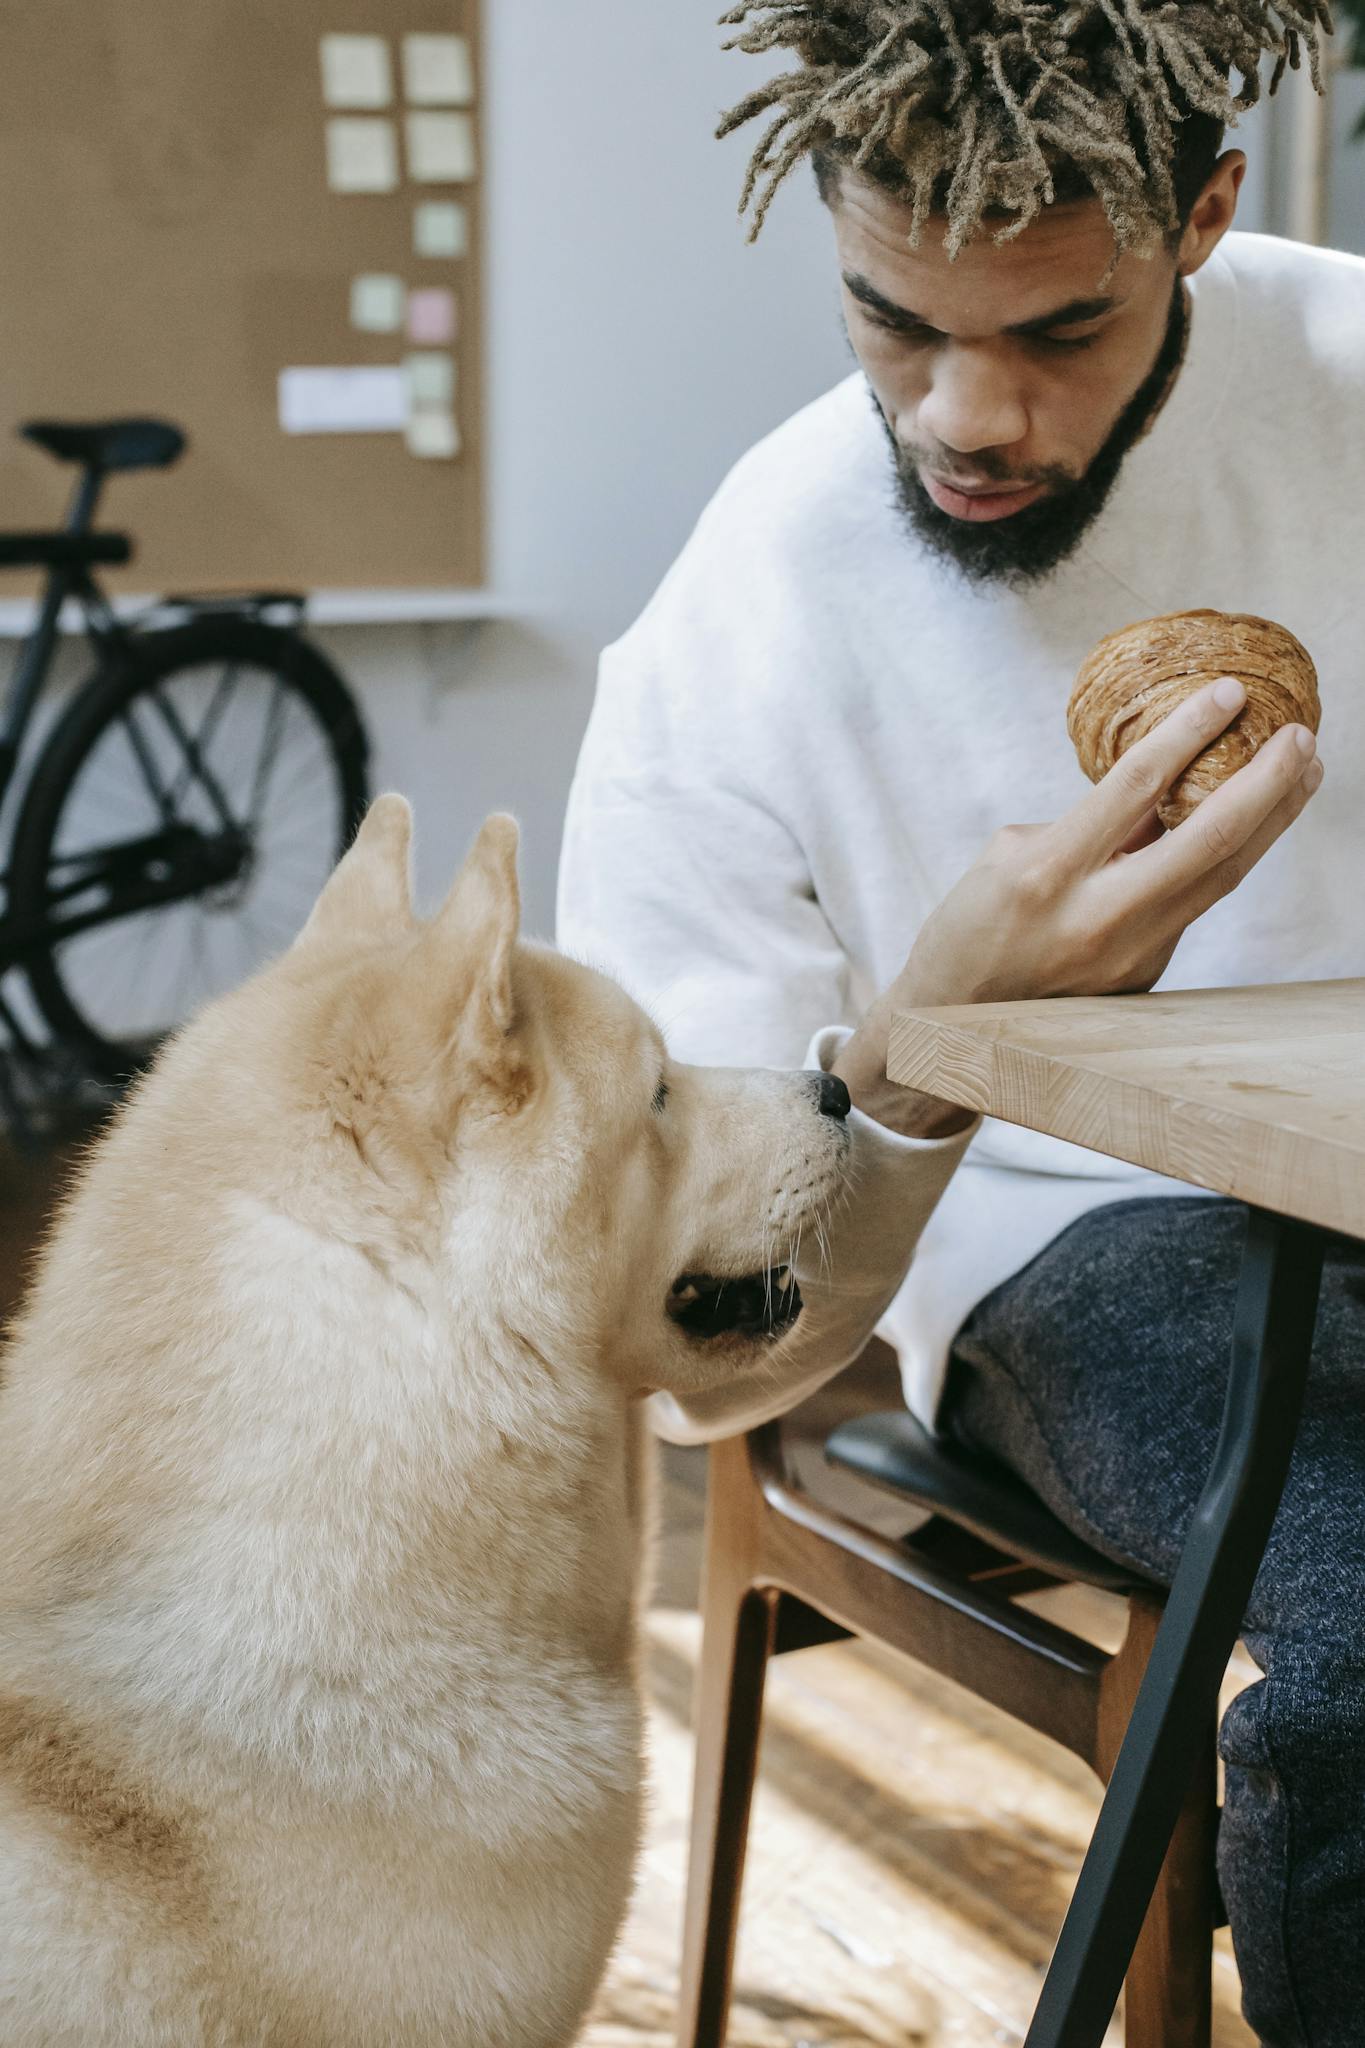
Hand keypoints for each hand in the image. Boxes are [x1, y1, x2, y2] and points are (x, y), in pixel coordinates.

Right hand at [835, 677, 1323, 1136]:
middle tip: (1301, 736)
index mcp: (1048, 873)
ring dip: (1270, 820)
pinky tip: (1245, 825)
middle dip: (1266, 783)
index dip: (1189, 732)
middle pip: (1208, 841)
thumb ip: (1092, 825)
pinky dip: (1223, 857)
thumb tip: (1165, 787)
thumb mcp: (1012, 854)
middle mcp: (1098, 917)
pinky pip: (1192, 903)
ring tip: (1302, 772)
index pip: (1136, 787)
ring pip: (1221, 876)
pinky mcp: (1145, 974)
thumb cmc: (974, 924)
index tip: (1230, 692)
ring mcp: (1130, 954)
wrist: (955, 1018)